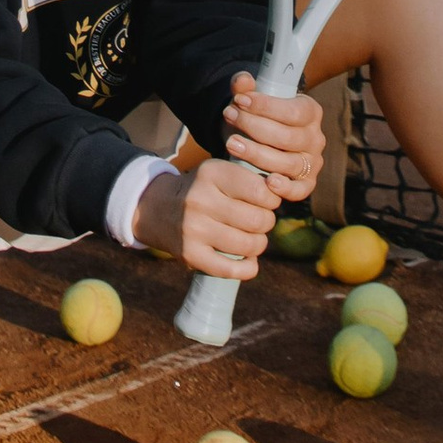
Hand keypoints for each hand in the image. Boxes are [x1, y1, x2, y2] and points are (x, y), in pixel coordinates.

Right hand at [134, 155, 281, 279]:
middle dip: (266, 222)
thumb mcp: (220, 173)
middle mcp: (200, 199)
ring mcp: (194, 228)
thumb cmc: (203, 191)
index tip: (266, 201)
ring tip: (253, 239)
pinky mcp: (191, 254)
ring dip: (259, 244)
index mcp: (211, 173)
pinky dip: (249, 268)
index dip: (271, 199)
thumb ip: (250, 180)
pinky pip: (233, 270)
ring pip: (249, 245)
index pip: (261, 190)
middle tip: (259, 221)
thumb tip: (283, 192)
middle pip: (257, 219)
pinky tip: (249, 261)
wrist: (158, 210)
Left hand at [223, 70, 323, 204]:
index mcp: (310, 112)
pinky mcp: (305, 184)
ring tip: (231, 144)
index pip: (293, 111)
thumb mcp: (250, 100)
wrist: (258, 142)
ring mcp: (312, 163)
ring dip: (257, 154)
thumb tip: (242, 80)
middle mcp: (315, 138)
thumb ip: (245, 88)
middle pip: (287, 137)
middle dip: (254, 127)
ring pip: (289, 163)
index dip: (265, 106)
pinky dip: (284, 188)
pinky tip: (267, 182)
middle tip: (229, 117)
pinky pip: (299, 190)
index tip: (239, 100)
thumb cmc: (257, 117)